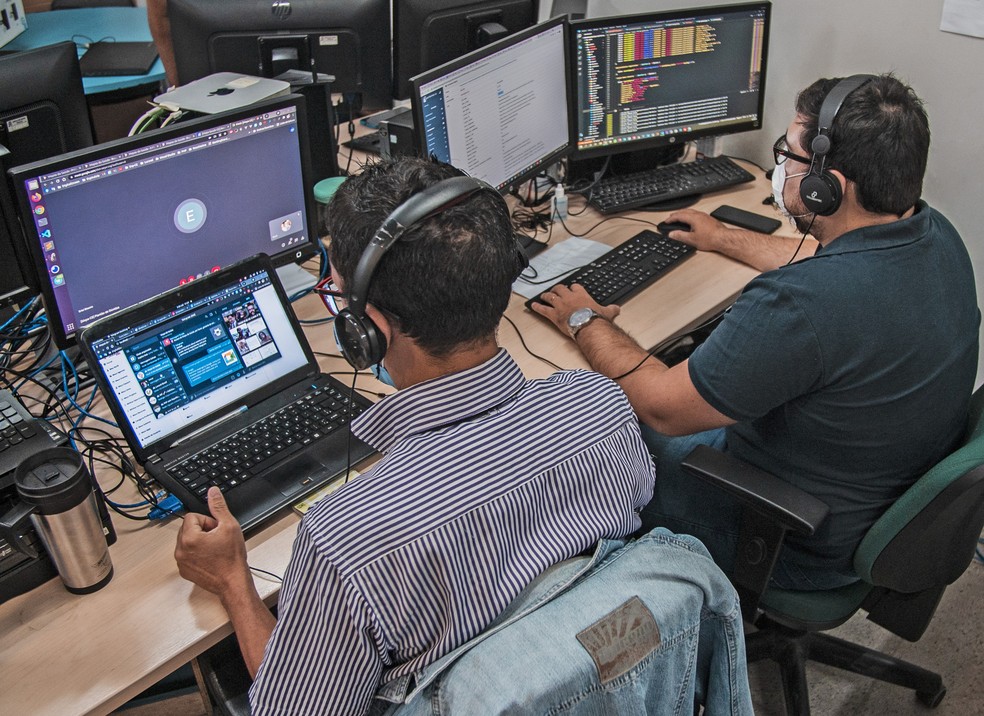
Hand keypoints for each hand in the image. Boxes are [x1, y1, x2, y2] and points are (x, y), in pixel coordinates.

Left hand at [174, 487, 251, 601]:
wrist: (233, 582)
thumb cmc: (232, 558)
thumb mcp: (229, 526)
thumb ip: (218, 507)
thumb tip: (212, 492)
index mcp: (189, 538)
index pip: (191, 516)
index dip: (207, 521)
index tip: (216, 530)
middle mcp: (180, 550)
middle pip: (187, 528)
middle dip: (202, 530)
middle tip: (217, 538)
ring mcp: (181, 562)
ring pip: (186, 541)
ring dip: (199, 541)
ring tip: (214, 548)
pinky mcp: (184, 571)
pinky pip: (186, 554)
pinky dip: (196, 553)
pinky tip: (210, 557)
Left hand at [531, 284, 618, 336]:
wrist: (588, 326)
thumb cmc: (596, 319)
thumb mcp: (607, 313)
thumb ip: (611, 309)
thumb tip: (617, 309)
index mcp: (581, 295)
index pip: (575, 287)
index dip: (572, 287)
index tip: (572, 288)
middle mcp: (569, 298)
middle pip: (560, 288)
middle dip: (557, 288)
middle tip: (555, 289)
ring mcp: (560, 305)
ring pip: (550, 296)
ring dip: (546, 295)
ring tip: (543, 295)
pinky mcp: (554, 315)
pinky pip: (543, 309)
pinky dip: (537, 307)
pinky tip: (532, 306)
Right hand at [662, 209, 728, 251]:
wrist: (723, 238)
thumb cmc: (711, 238)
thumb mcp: (692, 239)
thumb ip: (680, 236)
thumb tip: (672, 234)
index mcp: (693, 218)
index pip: (679, 216)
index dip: (671, 219)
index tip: (666, 221)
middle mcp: (699, 215)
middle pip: (685, 211)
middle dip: (677, 214)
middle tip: (671, 217)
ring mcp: (705, 216)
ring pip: (692, 211)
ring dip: (684, 213)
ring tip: (680, 217)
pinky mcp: (709, 219)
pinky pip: (697, 214)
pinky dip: (691, 215)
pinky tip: (692, 220)